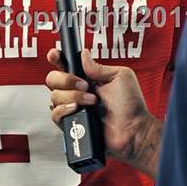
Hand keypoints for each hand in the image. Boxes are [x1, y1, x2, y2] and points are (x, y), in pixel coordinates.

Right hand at [45, 48, 162, 177]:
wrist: (133, 131)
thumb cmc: (131, 106)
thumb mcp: (120, 76)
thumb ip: (98, 66)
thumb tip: (84, 54)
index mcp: (87, 77)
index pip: (65, 64)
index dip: (56, 57)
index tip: (55, 55)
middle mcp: (76, 91)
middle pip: (53, 78)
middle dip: (66, 79)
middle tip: (84, 85)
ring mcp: (72, 107)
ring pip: (54, 96)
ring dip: (72, 96)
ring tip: (91, 101)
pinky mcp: (71, 123)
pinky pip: (55, 114)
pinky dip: (64, 110)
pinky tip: (78, 109)